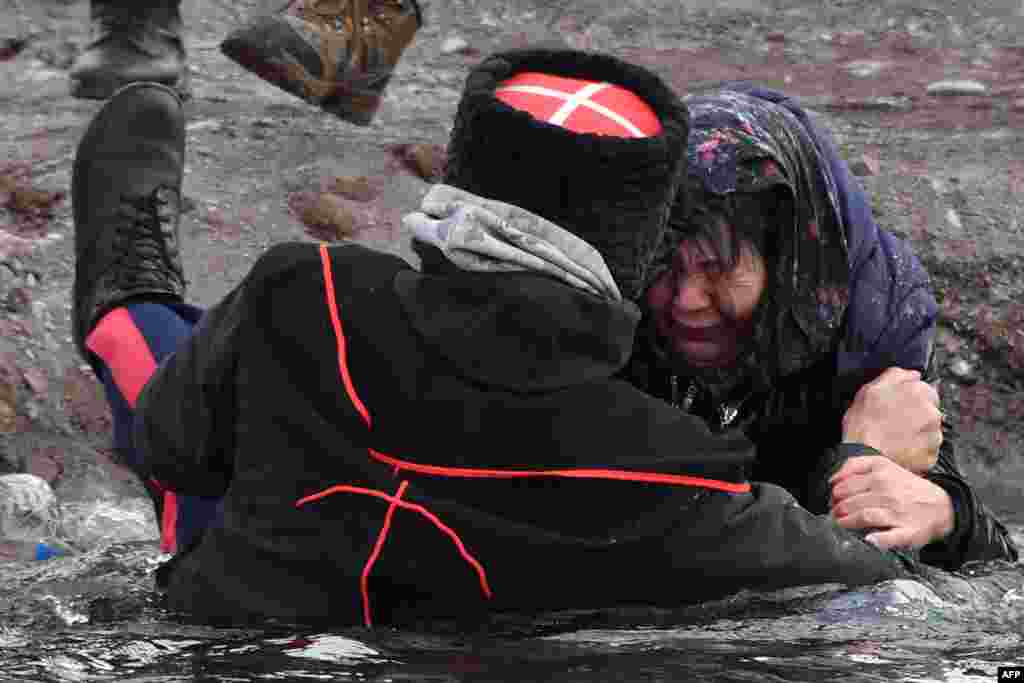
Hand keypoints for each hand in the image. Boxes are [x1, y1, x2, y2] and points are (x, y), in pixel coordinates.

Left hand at [830, 455, 954, 549]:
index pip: (846, 484)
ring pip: (864, 516)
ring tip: (841, 524)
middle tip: (836, 514)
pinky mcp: (908, 531)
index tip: (834, 499)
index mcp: (881, 473)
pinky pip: (889, 537)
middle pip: (851, 502)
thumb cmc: (908, 487)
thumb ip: (856, 465)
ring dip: (847, 522)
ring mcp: (898, 512)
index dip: (835, 494)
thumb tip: (833, 479)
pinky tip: (868, 540)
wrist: (943, 506)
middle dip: (838, 510)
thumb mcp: (883, 465)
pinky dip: (877, 540)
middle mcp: (889, 490)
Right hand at [841, 368, 942, 473]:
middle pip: (929, 410)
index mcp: (918, 392)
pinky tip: (899, 449)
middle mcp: (931, 412)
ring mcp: (934, 435)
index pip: (925, 389)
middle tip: (894, 423)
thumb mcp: (869, 390)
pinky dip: (916, 450)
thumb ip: (895, 376)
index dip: (910, 398)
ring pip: (928, 430)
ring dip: (916, 432)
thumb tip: (912, 374)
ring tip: (895, 438)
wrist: (863, 458)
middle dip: (916, 415)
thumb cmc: (863, 426)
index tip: (899, 406)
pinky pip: (927, 450)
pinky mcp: (932, 455)